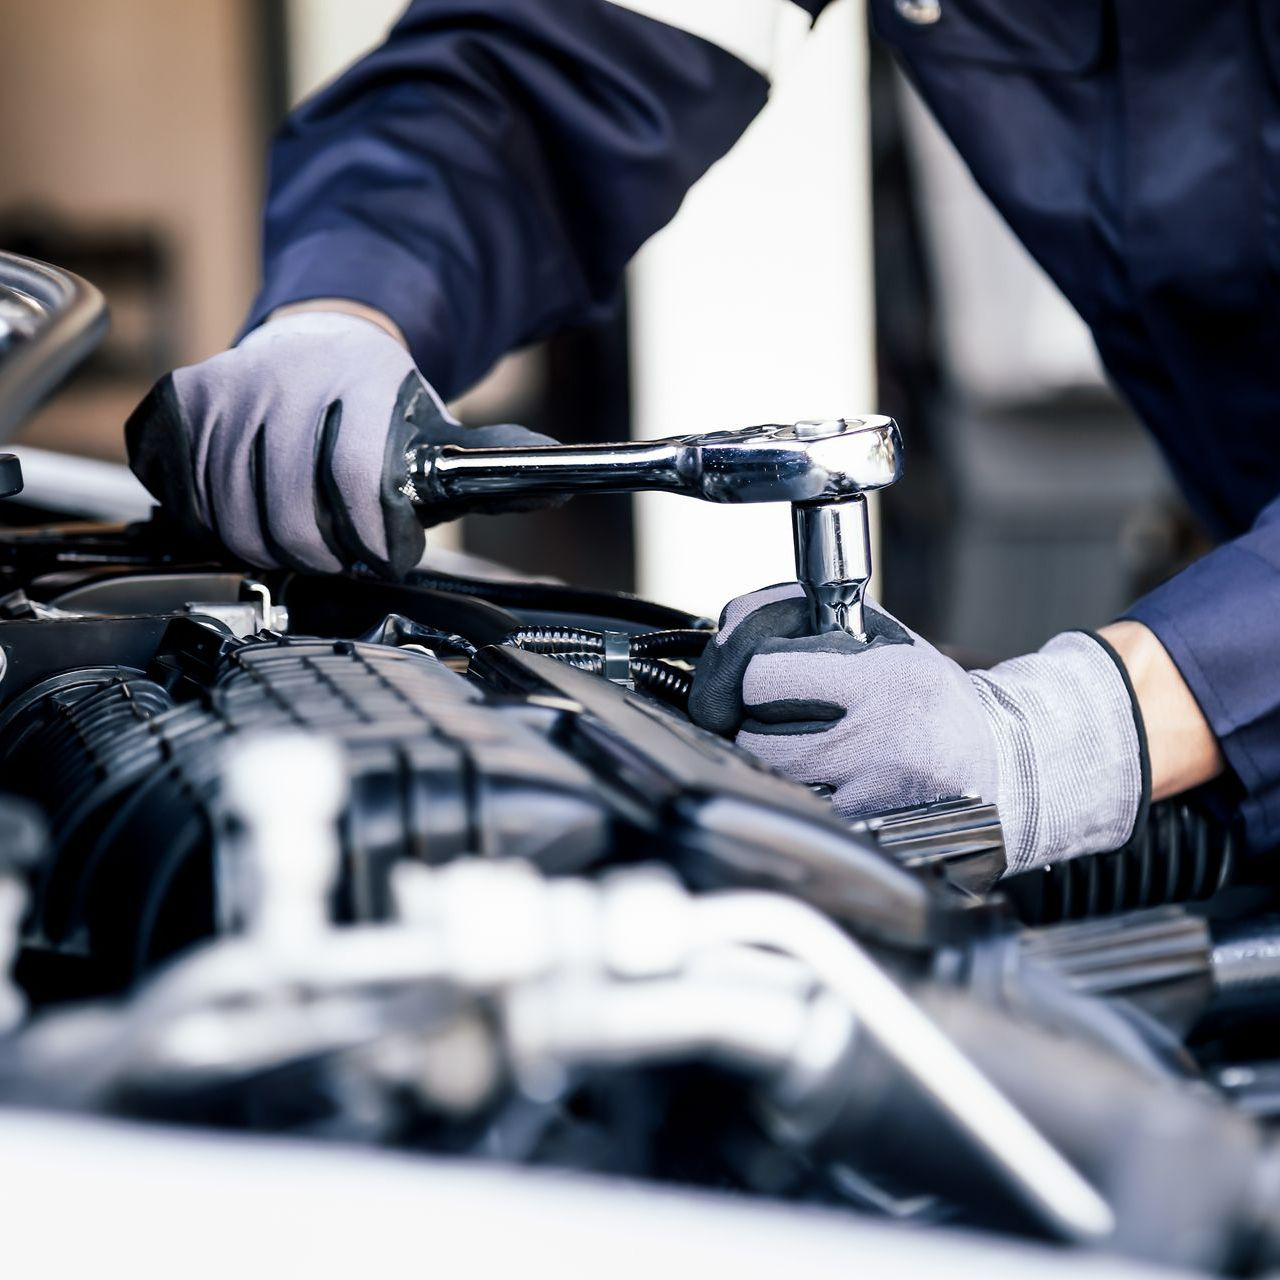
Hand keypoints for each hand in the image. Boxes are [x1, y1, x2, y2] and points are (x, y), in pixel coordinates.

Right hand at [125, 309, 556, 576]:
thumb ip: (495, 465)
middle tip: (344, 560)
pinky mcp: (182, 404)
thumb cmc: (384, 404)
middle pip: (291, 520)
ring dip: (270, 549)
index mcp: (360, 381)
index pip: (359, 487)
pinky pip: (186, 497)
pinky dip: (217, 523)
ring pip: (233, 520)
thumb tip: (560, 480)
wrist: (322, 339)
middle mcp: (286, 379)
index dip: (374, 543)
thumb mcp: (442, 430)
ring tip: (303, 540)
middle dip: (325, 559)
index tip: (387, 558)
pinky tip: (252, 512)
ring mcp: (227, 389)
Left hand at [689, 584, 1147, 873]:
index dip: (749, 673)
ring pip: (770, 778)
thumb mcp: (886, 643)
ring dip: (769, 761)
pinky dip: (796, 796)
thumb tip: (734, 625)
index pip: (762, 675)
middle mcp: (878, 738)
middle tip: (774, 715)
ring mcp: (872, 794)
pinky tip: (822, 782)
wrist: (1003, 766)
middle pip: (754, 735)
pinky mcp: (869, 833)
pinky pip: (799, 811)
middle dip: (752, 722)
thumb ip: (813, 625)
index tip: (761, 676)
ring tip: (803, 746)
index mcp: (882, 680)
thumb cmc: (931, 699)